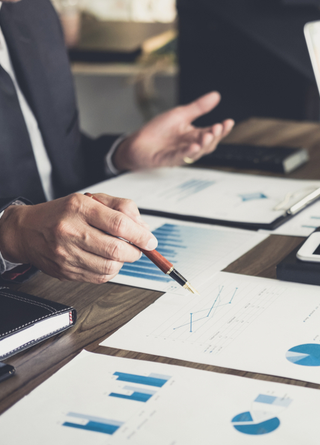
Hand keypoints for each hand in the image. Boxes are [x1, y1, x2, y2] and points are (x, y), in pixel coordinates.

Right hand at [0, 193, 157, 283]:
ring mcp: (67, 254)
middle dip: (135, 251)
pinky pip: (99, 277)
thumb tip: (143, 228)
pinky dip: (110, 271)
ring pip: (110, 267)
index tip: (150, 241)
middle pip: (116, 248)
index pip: (119, 224)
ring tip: (120, 252)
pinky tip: (106, 260)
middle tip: (138, 248)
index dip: (141, 235)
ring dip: (123, 262)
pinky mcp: (66, 271)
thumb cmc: (61, 213)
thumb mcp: (90, 200)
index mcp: (80, 208)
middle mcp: (71, 231)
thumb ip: (120, 208)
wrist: (27, 231)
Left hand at [113, 91, 233, 170]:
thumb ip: (198, 108)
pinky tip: (194, 147)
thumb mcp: (180, 114)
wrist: (138, 142)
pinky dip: (188, 152)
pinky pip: (181, 157)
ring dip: (204, 145)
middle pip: (208, 144)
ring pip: (197, 153)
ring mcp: (180, 154)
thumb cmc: (158, 130)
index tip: (228, 122)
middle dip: (214, 137)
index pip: (211, 133)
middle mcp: (189, 146)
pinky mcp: (168, 159)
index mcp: (193, 135)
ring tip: (208, 136)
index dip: (221, 129)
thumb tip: (216, 95)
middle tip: (218, 128)